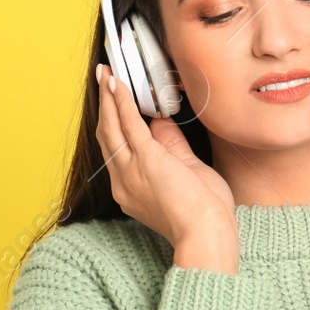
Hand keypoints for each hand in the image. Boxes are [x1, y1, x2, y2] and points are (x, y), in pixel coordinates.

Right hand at [95, 63, 236, 256]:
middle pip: (107, 136)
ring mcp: (130, 172)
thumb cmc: (203, 214)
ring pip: (112, 128)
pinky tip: (118, 85)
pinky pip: (129, 124)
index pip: (117, 149)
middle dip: (104, 105)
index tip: (113, 101)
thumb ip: (171, 146)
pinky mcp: (146, 160)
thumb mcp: (186, 172)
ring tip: (106, 75)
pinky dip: (122, 102)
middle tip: (103, 79)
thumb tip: (160, 122)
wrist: (206, 234)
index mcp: (130, 189)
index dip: (113, 123)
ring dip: (108, 98)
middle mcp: (123, 182)